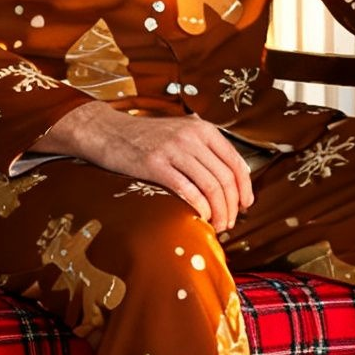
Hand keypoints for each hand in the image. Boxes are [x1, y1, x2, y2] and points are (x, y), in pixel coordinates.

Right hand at [32, 104, 254, 229]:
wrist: (108, 131)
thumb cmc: (147, 138)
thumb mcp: (182, 133)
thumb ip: (206, 150)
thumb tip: (232, 180)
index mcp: (203, 130)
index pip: (236, 162)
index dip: (245, 188)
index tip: (246, 205)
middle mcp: (192, 137)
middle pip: (225, 178)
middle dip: (232, 205)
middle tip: (230, 222)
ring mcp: (173, 150)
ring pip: (210, 186)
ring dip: (218, 211)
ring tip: (218, 224)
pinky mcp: (155, 164)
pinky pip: (187, 190)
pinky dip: (199, 207)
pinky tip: (200, 217)